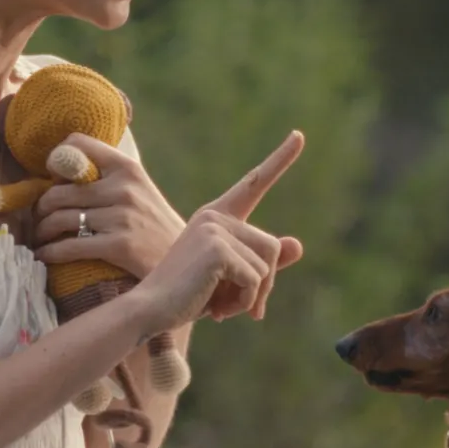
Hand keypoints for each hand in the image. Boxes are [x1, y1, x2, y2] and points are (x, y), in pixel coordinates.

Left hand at [32, 134, 186, 278]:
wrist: (190, 262)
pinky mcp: (120, 245)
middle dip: (41, 207)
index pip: (77, 144)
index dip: (56, 159)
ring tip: (40, 238)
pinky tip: (45, 256)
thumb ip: (108, 178)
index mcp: (127, 167)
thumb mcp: (139, 191)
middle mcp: (123, 187)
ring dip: (42, 231)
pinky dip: (50, 253)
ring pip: (59, 218)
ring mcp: (122, 216)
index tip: (53, 179)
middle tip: (38, 218)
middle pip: (59, 190)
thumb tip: (61, 172)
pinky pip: (69, 247)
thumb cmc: (154, 226)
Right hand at [129, 131, 305, 335]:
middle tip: (240, 309)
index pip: (253, 184)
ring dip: (251, 297)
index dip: (279, 159)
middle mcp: (215, 216)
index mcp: (216, 216)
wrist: (150, 311)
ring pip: (267, 267)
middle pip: (272, 246)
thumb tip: (299, 245)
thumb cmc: (187, 297)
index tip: (299, 136)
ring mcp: (215, 229)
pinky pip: (255, 279)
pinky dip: (243, 302)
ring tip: (221, 308)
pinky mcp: (217, 249)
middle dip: (262, 285)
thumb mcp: (230, 279)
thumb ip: (262, 263)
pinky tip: (217, 310)